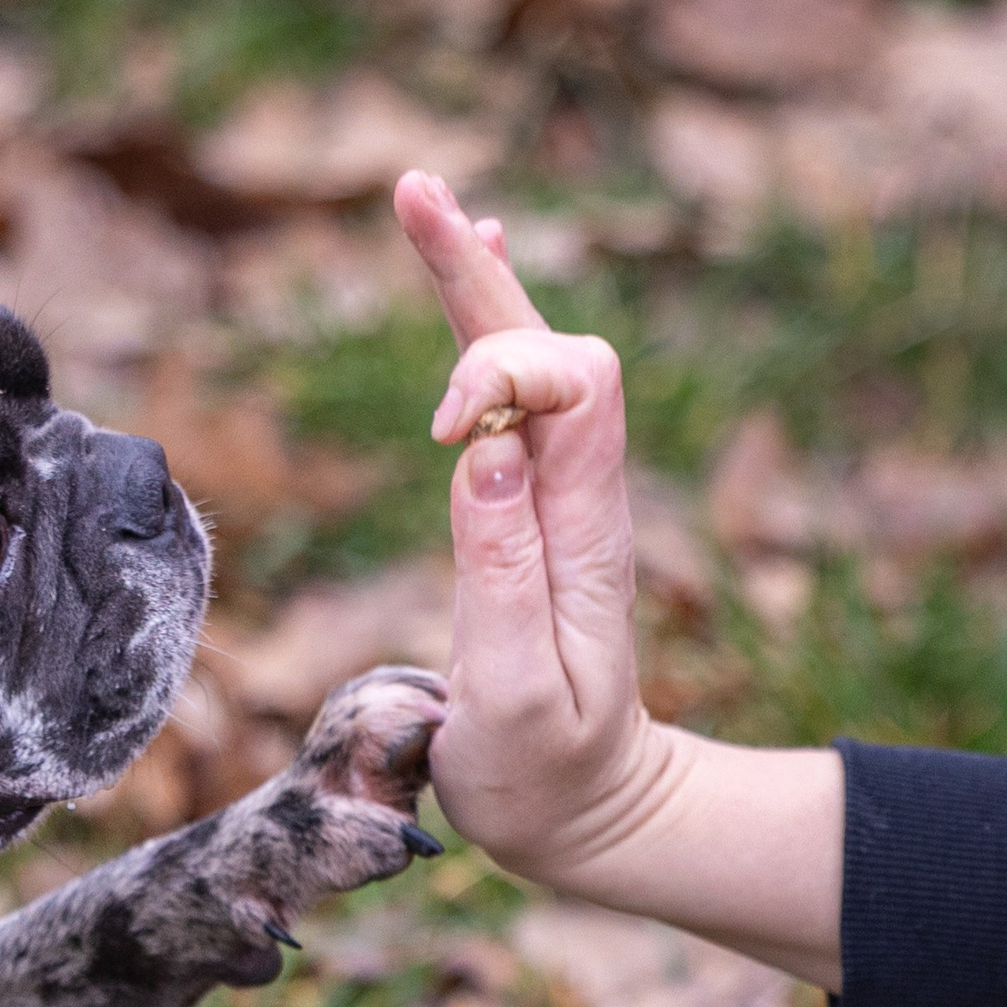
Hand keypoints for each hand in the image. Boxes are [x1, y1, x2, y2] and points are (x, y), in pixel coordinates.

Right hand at [391, 172, 845, 990]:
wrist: (593, 818)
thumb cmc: (546, 778)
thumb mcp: (515, 701)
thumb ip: (502, 578)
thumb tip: (482, 449)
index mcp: (584, 534)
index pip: (570, 387)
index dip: (499, 375)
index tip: (443, 440)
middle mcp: (579, 499)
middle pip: (551, 344)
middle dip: (477, 274)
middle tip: (413, 189)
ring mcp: (558, 503)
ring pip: (530, 359)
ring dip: (475, 281)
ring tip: (424, 198)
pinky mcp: (532, 516)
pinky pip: (518, 400)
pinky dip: (489, 330)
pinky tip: (475, 270)